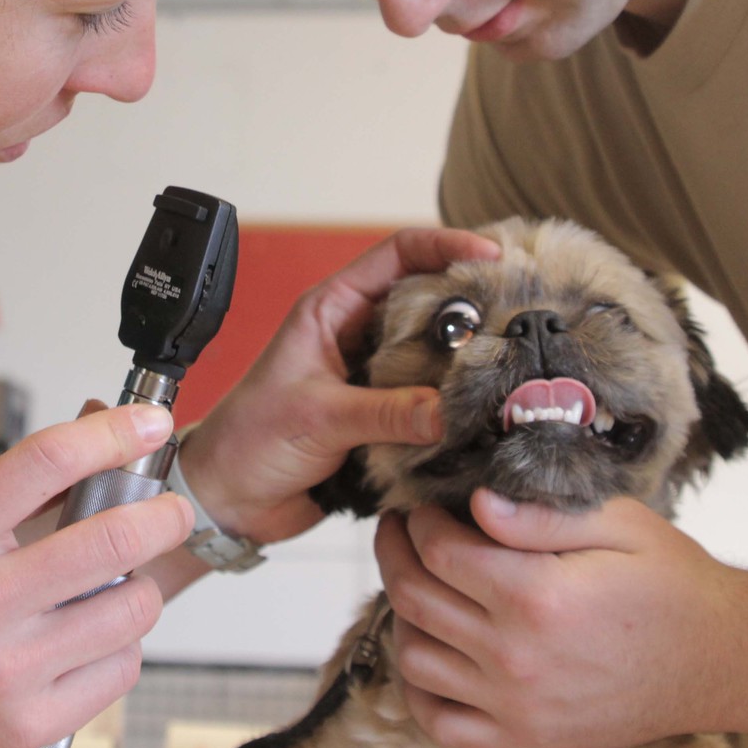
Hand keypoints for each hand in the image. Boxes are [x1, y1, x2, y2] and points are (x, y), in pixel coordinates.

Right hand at [0, 402, 192, 747]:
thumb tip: (97, 440)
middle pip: (110, 539)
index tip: (147, 424)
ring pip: (129, 608)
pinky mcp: (26, 724)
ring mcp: (4, 670)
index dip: (111, 433)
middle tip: (169, 512)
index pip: (45, 462)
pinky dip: (118, 648)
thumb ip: (10, 494)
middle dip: (161, 516)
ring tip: (117, 587)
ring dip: (138, 588)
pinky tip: (90, 643)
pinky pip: (118, 671)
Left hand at [177, 227, 500, 545]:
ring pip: (436, 355)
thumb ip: (385, 413)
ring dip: (469, 362)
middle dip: (474, 304)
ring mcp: (373, 378)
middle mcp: (358, 337)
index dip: (446, 246)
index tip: (491, 255)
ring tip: (513, 367)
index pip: (398, 254)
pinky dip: (457, 408)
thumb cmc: (247, 442)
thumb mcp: (318, 417)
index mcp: (332, 310)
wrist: (227, 501)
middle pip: (429, 302)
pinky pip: (432, 404)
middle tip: (520, 313)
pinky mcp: (384, 419)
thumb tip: (450, 409)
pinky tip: (486, 415)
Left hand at [375, 493, 747, 747]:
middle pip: (414, 598)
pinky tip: (428, 653)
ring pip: (415, 658)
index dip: (419, 521)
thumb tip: (476, 503)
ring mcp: (515, 702)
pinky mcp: (524, 735)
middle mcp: (514, 653)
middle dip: (394, 554)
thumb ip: (539, 515)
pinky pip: (442, 722)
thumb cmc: (673, 583)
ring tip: (415, 583)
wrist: (720, 659)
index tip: (423, 506)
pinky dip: (418, 690)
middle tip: (398, 531)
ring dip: (401, 615)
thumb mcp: (618, 524)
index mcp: (535, 594)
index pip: (437, 551)